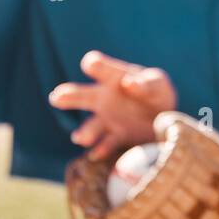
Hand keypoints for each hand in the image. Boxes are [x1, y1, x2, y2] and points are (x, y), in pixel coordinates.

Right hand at [48, 50, 176, 160]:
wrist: (162, 118)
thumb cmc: (156, 94)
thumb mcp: (157, 84)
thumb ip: (145, 83)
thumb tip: (128, 83)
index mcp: (114, 77)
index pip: (99, 67)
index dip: (96, 65)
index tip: (92, 65)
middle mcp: (104, 97)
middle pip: (84, 95)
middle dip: (70, 96)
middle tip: (56, 97)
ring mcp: (108, 119)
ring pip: (92, 125)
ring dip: (86, 132)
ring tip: (79, 138)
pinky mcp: (117, 137)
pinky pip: (107, 144)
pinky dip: (102, 149)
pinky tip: (97, 154)